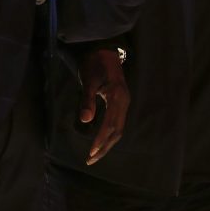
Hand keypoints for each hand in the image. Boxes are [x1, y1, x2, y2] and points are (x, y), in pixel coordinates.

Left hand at [78, 47, 128, 164]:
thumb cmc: (95, 64)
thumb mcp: (88, 80)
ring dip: (107, 143)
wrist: (105, 50)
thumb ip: (87, 100)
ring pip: (119, 129)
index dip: (100, 140)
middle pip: (117, 131)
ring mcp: (124, 102)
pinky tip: (101, 140)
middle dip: (104, 147)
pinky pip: (118, 122)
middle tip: (90, 160)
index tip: (90, 153)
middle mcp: (124, 101)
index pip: (110, 125)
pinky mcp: (121, 102)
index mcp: (118, 97)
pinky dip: (110, 134)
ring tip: (95, 154)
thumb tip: (85, 120)